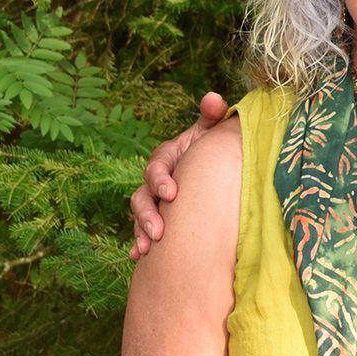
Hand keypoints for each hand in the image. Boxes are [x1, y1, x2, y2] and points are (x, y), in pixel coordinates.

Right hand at [129, 92, 227, 259]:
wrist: (218, 167)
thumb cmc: (216, 147)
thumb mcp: (214, 131)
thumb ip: (213, 116)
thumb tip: (213, 98)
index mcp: (168, 157)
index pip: (157, 168)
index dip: (161, 180)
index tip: (172, 193)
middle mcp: (157, 179)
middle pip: (143, 196)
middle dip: (147, 215)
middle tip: (159, 231)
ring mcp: (156, 200)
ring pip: (140, 216)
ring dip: (141, 231)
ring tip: (147, 247)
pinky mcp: (160, 217)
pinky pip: (143, 231)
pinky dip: (139, 243)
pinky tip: (138, 257)